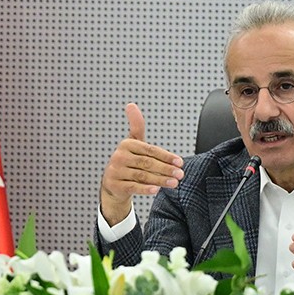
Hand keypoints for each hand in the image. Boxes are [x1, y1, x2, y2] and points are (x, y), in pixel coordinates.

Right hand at [99, 103, 183, 225]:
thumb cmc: (128, 161)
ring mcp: (116, 171)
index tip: (180, 162)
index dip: (166, 156)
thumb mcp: (133, 143)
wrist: (113, 184)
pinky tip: (156, 189)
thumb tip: (131, 105)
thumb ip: (136, 125)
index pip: (150, 150)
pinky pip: (133, 187)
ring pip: (142, 176)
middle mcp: (119, 157)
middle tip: (180, 174)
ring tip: (174, 183)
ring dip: (160, 180)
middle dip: (166, 169)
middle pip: (147, 163)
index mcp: (126, 144)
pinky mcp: (115, 185)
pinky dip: (145, 189)